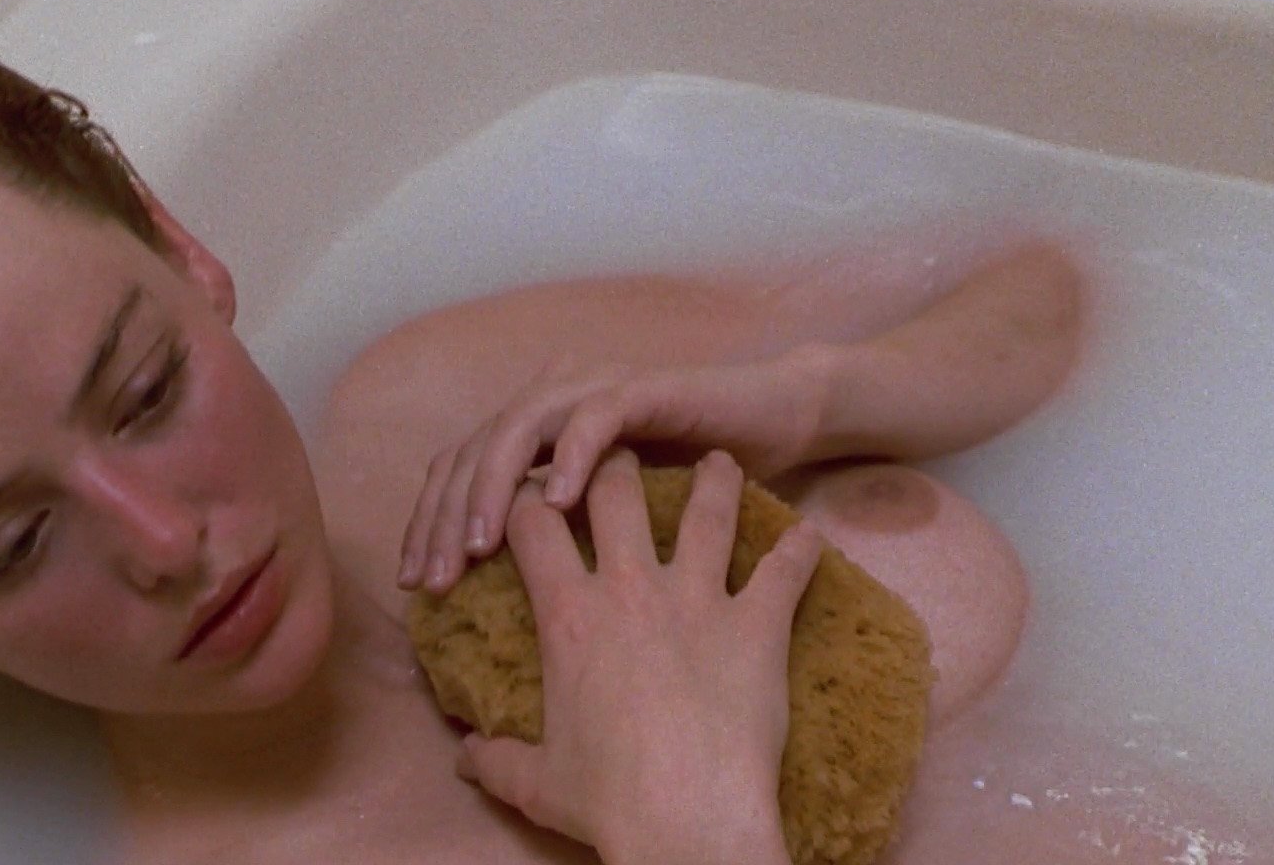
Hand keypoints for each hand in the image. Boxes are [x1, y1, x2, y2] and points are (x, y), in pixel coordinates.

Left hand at [398, 348, 829, 592]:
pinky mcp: (642, 390)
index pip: (457, 473)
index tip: (416, 588)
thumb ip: (564, 542)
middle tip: (433, 581)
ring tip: (478, 549)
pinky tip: (556, 502)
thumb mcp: (613, 518)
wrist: (772, 420)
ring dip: (491, 490)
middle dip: (444, 519)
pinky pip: (593, 418)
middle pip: (470, 454)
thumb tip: (516, 608)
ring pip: (516, 432)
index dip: (429, 525)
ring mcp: (594, 389)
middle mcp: (553, 401)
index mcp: (536, 432)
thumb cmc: (697, 479)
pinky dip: (569, 456)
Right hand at [452, 449, 818, 864]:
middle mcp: (630, 589)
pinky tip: (811, 533)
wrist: (689, 819)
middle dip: (613, 462)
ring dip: (714, 482)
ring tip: (720, 461)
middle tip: (621, 453)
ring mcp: (699, 599)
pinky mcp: (757, 625)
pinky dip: (800, 549)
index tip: (532, 491)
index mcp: (568, 615)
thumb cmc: (608, 800)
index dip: (526, 499)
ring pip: (708, 513)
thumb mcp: (535, 782)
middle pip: (616, 490)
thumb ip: (495, 759)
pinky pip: (785, 571)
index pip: (533, 525)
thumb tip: (462, 756)